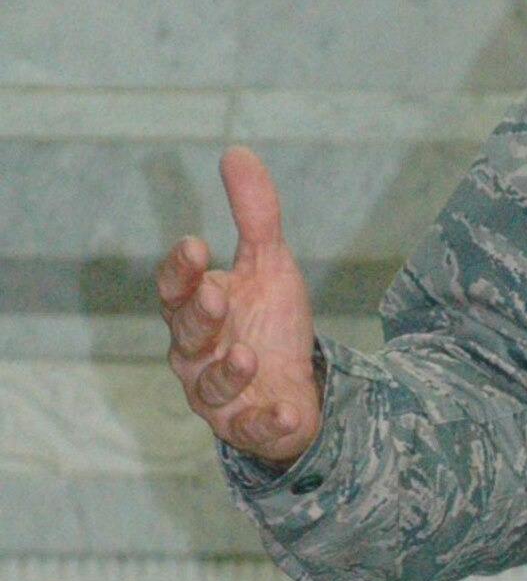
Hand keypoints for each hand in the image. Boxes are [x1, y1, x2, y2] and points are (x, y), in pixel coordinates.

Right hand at [156, 147, 321, 467]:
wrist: (297, 386)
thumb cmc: (268, 322)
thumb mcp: (269, 263)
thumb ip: (254, 214)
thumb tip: (235, 151)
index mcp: (197, 311)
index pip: (175, 289)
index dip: (180, 271)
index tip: (194, 245)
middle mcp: (196, 355)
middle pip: (186, 336)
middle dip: (198, 317)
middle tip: (214, 295)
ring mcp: (220, 396)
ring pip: (211, 388)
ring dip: (228, 371)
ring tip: (247, 354)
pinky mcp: (250, 428)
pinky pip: (254, 429)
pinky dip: (267, 422)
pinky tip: (285, 412)